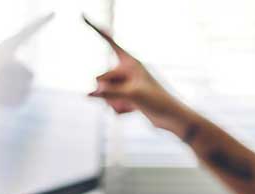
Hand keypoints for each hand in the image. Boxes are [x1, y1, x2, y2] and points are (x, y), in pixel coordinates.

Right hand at [86, 21, 192, 136]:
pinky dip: (119, 110)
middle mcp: (126, 70)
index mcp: (130, 61)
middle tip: (124, 97)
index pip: (109, 42)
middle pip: (100, 78)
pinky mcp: (126, 97)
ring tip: (131, 107)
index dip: (95, 28)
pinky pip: (110, 104)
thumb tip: (90, 93)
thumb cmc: (157, 101)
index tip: (82, 15)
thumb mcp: (132, 95)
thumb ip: (109, 94)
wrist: (171, 118)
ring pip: (103, 93)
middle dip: (107, 91)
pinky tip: (133, 112)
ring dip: (113, 103)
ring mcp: (125, 84)